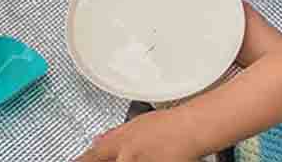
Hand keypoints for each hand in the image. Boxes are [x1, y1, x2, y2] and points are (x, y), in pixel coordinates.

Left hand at [76, 109, 203, 161]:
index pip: (90, 158)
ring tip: (142, 156)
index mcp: (119, 143)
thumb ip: (114, 135)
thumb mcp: (136, 123)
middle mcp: (126, 157)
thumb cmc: (168, 124)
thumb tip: (96, 141)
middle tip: (121, 157)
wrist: (190, 129)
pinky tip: (151, 158)